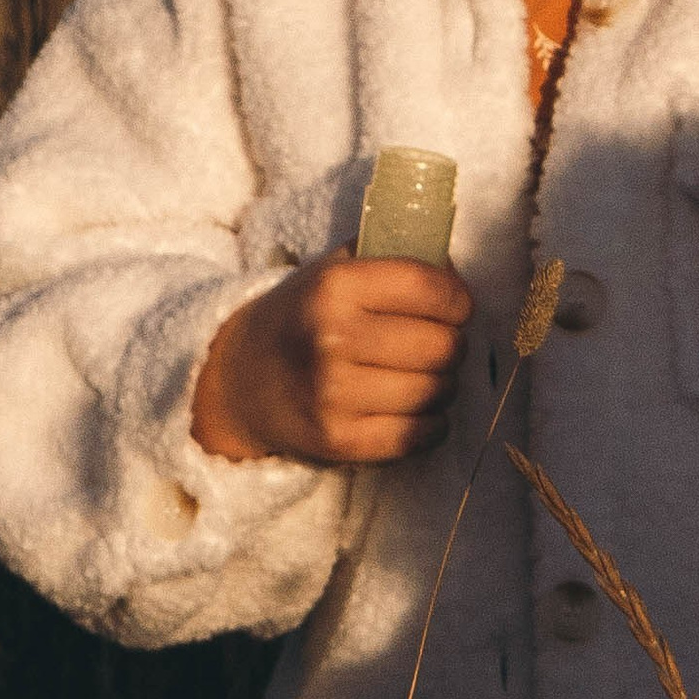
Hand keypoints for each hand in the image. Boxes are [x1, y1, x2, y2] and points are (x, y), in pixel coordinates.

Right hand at [190, 252, 471, 468]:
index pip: (432, 288)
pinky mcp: (340, 440)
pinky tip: (412, 409)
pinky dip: (431, 424)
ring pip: (438, 391)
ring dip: (441, 384)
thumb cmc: (302, 320)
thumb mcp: (332, 271)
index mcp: (334, 286)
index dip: (458, 299)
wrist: (239, 380)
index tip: (454, 306)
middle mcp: (332, 338)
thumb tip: (457, 268)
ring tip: (419, 376)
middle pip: (444, 345)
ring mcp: (335, 395)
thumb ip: (391, 258)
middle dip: (450, 344)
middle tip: (434, 344)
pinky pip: (423, 434)